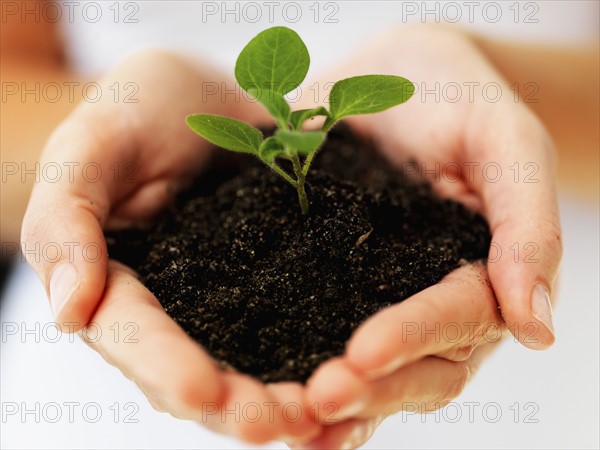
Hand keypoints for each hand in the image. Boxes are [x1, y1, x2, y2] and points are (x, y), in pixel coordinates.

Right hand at [20, 50, 319, 443]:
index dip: (167, 367)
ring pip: (249, 364)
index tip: (206, 392)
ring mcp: (227, 299)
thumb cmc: (135, 109)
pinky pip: (294, 325)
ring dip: (282, 397)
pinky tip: (354, 375)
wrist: (203, 97)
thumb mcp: (91, 146)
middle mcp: (174, 307)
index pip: (135, 337)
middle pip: (196, 373)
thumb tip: (68, 312)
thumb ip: (68, 220)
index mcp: (117, 283)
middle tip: (283, 422)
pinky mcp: (275, 281)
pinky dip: (318, 356)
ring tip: (323, 413)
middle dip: (236, 405)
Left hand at [289, 24, 561, 447]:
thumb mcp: (506, 143)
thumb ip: (526, 225)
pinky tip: (259, 395)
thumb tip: (537, 330)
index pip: (457, 319)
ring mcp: (374, 298)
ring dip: (331, 402)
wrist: (393, 76)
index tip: (363, 352)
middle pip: (413, 369)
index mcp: (480, 276)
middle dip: (368, 389)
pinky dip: (292, 372)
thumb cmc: (461, 101)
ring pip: (366, 371)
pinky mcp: (323, 282)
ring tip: (286, 419)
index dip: (413, 338)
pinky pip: (311, 332)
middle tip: (318, 398)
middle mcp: (428, 303)